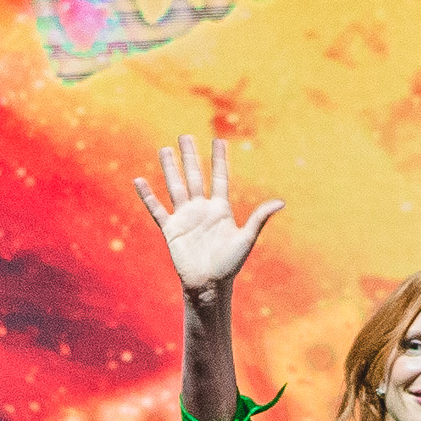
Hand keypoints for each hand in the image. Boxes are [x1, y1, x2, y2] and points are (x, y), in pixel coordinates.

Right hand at [134, 135, 283, 297]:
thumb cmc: (230, 264)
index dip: (219, 159)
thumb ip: (259, 219)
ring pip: (175, 187)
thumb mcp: (246, 239)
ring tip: (164, 150)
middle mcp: (202, 209)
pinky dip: (147, 196)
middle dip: (190, 157)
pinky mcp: (171, 229)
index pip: (219, 178)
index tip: (219, 141)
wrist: (209, 285)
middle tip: (185, 136)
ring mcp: (185, 218)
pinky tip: (139, 181)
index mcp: (220, 209)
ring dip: (169, 169)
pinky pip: (156, 209)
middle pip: (194, 176)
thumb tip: (281, 202)